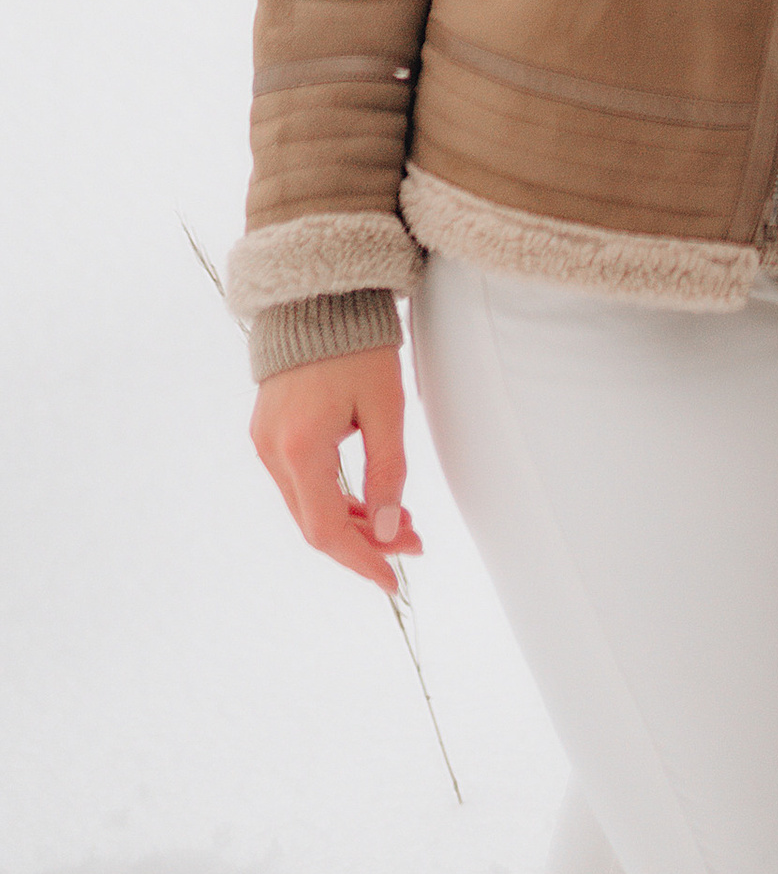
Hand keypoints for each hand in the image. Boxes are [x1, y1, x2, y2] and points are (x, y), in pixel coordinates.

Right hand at [251, 342, 419, 592]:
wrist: (317, 293)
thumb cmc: (357, 342)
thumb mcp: (385, 406)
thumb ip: (387, 471)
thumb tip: (390, 530)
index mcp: (299, 448)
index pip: (327, 530)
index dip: (361, 561)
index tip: (394, 581)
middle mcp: (273, 452)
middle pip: (316, 523)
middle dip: (366, 542)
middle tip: (414, 544)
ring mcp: (266, 443)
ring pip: (308, 505)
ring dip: (354, 520)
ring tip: (403, 523)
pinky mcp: (270, 432)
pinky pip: (302, 483)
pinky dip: (336, 497)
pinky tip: (371, 501)